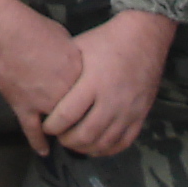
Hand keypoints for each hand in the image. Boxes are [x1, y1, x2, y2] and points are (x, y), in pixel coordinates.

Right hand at [0, 0, 83, 154]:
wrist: (8, 32)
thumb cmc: (36, 29)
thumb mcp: (64, 39)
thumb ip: (71, 57)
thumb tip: (71, 61)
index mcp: (78, 74)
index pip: (90, 96)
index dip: (90, 102)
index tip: (92, 107)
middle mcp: (64, 93)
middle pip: (77, 114)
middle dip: (80, 120)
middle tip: (83, 127)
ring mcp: (44, 103)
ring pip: (57, 125)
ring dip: (62, 131)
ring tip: (68, 139)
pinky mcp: (24, 107)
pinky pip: (32, 130)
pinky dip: (38, 142)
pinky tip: (44, 152)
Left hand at [43, 10, 175, 156]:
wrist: (143, 37)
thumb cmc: (105, 40)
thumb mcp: (79, 49)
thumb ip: (63, 71)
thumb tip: (43, 87)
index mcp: (93, 82)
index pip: (66, 115)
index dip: (52, 126)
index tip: (46, 126)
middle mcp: (111, 100)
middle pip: (84, 134)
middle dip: (66, 140)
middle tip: (59, 136)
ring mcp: (128, 110)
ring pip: (103, 143)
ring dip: (85, 148)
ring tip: (74, 142)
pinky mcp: (141, 115)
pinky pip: (123, 142)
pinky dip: (107, 149)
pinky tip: (95, 146)